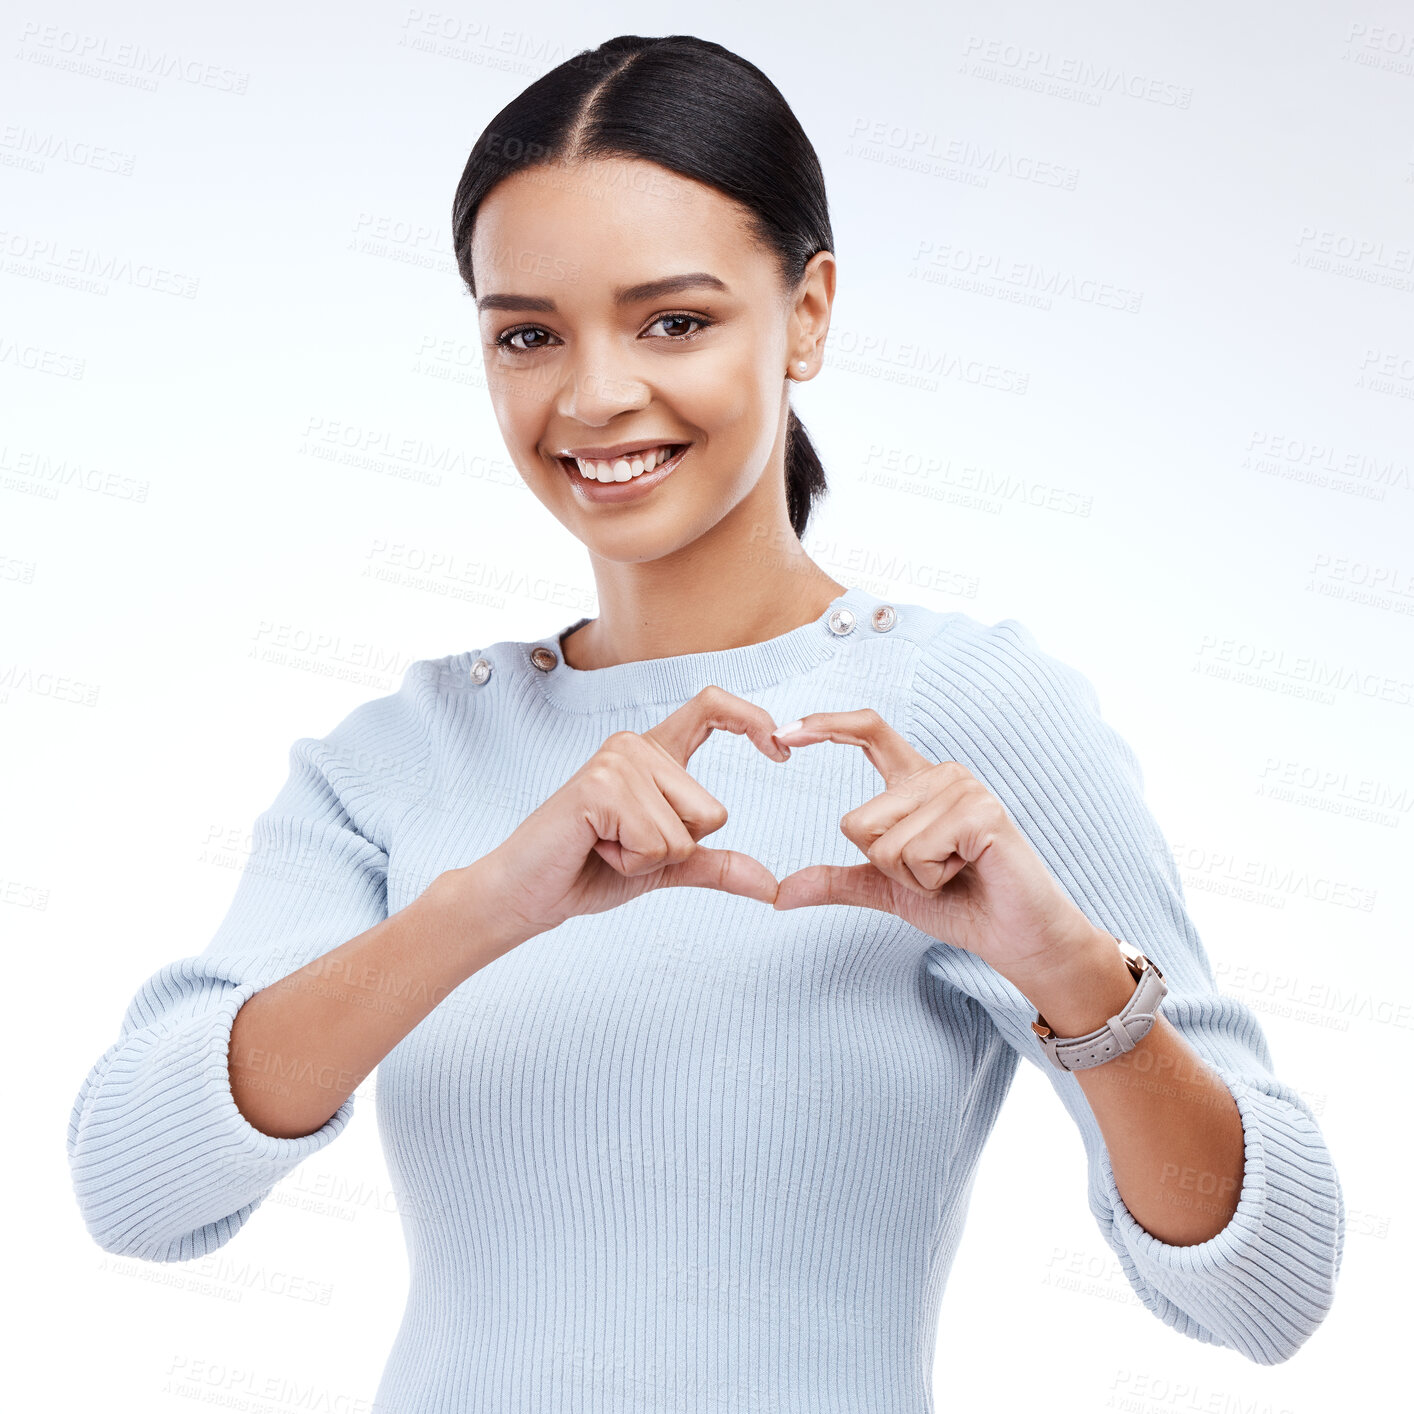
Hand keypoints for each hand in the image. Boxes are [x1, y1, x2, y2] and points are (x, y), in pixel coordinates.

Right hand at [469, 686, 788, 944]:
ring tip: (605, 846)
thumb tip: (772, 886)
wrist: (526, 893)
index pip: (711, 707)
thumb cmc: (587, 870)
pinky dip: (631, 863)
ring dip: (650, 859)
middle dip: (678, 850)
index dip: (752, 719)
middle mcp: (635, 746)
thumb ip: (715, 866)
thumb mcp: (664, 866)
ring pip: (687, 831)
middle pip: (713, 810)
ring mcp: (617, 760)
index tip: (782, 749)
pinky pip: (657, 842)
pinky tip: (594, 848)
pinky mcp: (600, 786)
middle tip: (622, 846)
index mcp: (654, 754)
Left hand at [770, 708, 1103, 988]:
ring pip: (884, 843)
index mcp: (917, 783)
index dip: (825, 726)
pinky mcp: (981, 812)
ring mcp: (963, 788)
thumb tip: (778, 892)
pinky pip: (914, 853)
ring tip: (956, 873)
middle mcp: (941, 774)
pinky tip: (969, 872)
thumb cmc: (963, 905)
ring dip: (912, 877)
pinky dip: (932, 879)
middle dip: (885, 867)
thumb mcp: (887, 890)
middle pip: (857, 822)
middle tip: (936, 873)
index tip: (783, 734)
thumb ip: (837, 880)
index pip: (868, 732)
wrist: (1020, 939)